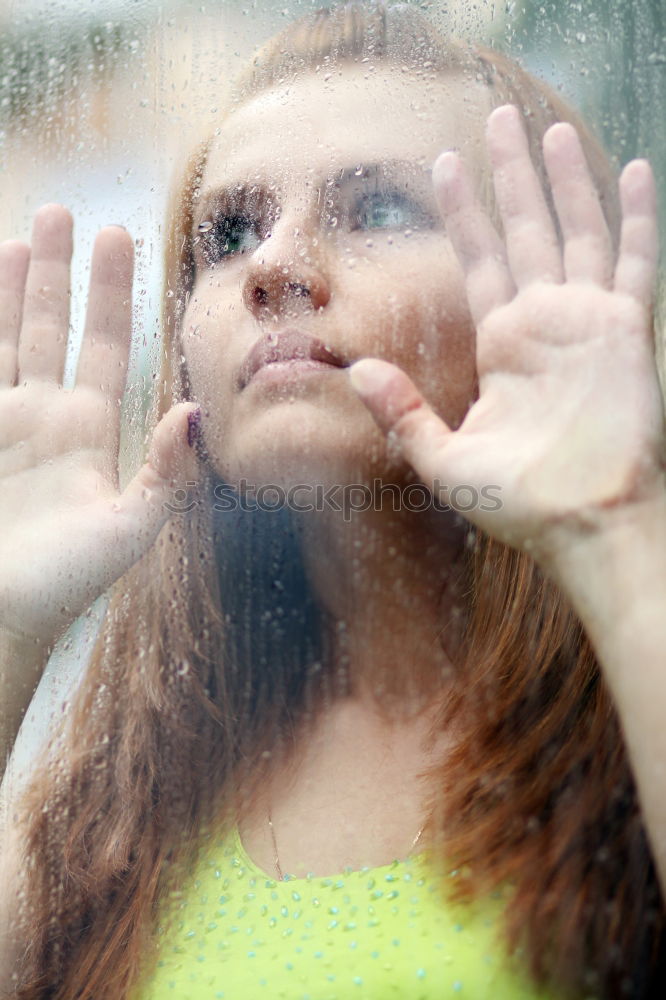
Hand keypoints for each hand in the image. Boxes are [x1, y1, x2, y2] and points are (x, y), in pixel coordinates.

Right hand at [0, 205, 197, 643]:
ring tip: (19, 233)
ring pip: (4, 336)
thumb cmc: (63, 583)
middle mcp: (42, 417)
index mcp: (87, 431)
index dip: (112, 293)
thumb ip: (167, 474)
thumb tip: (194, 411)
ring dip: (8, 286)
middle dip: (56, 271)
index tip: (117, 236)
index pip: (105, 344)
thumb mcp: (127, 530)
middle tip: (63, 211)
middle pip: (50, 325)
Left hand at [350, 104, 663, 559]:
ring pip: (576, 230)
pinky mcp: (626, 331)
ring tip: (548, 128)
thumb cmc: (516, 504)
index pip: (477, 260)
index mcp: (501, 345)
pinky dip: (634, 216)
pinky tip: (632, 168)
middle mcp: (543, 323)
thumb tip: (353, 370)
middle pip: (523, 230)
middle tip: (496, 117)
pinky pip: (634, 261)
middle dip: (508, 175)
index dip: (462, 212)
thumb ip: (400, 412)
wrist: (581, 526)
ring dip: (564, 179)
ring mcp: (586, 322)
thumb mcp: (442, 458)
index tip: (442, 164)